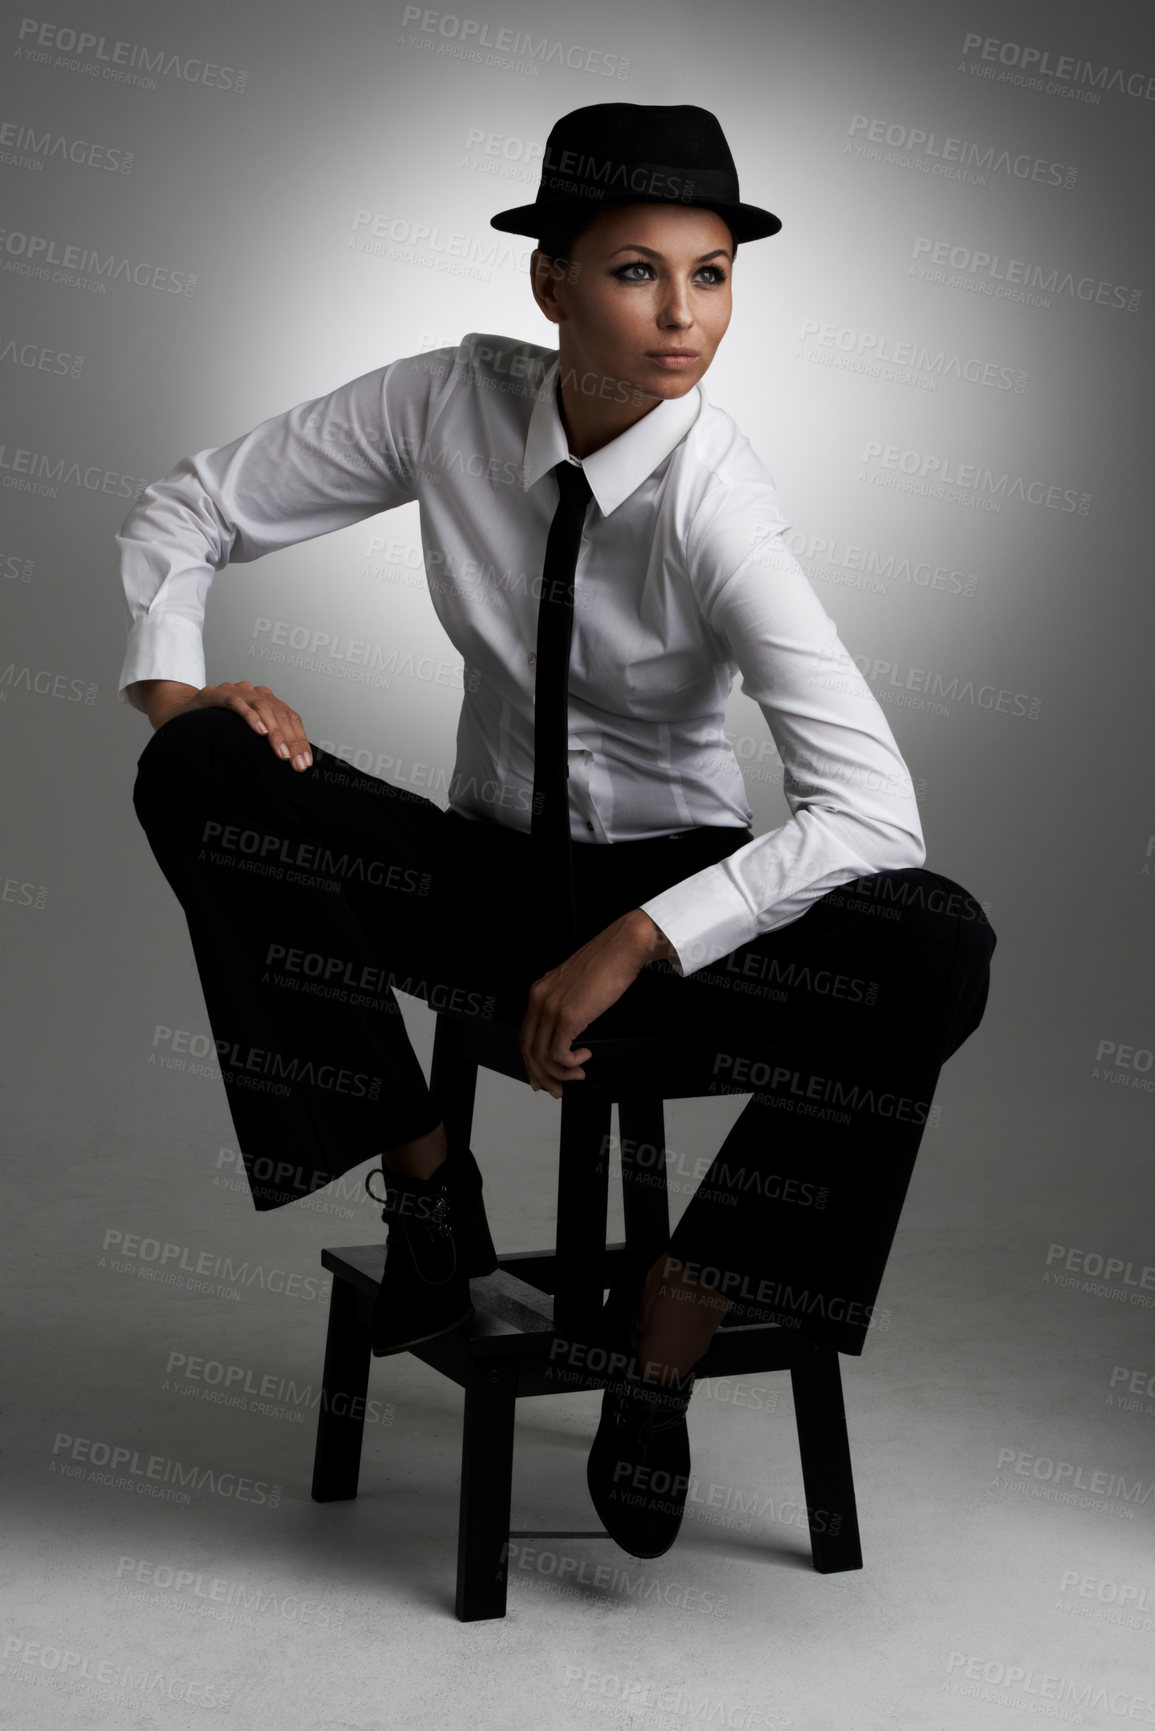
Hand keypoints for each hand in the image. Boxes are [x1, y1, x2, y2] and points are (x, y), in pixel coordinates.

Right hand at [135, 679, 312, 770]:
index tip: (305, 764)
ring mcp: (235, 691)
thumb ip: (262, 746)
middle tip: (296, 764)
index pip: (290, 719)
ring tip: (281, 753)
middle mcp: (254, 693)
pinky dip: (250, 715)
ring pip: (263, 706)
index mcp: (266, 702)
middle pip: (281, 714)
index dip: (300, 741)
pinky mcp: (215, 693)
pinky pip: (236, 701)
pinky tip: (259, 731)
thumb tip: (287, 768)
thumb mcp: (243, 738)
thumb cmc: (214, 728)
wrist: (178, 714)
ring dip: (274, 731)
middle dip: (291, 741)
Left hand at [519, 909, 674, 1097]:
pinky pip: (559, 1053)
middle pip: (529, 1049)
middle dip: (541, 1076)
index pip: (525, 1036)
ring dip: (559, 1074)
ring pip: (542, 1056)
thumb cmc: (607, 963)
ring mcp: (552, 1007)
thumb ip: (565, 1008)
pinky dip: (571, 1064)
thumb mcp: (576, 987)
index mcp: (539, 992)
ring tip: (576, 1075)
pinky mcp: (568, 1015)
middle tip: (556, 1088)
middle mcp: (540, 999)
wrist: (623, 948)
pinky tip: (584, 1057)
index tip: (541, 1077)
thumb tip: (567, 1035)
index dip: (531, 1062)